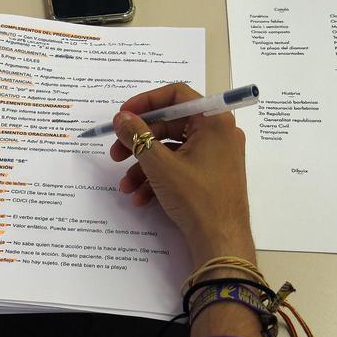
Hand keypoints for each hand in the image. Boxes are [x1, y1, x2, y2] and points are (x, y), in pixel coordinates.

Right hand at [110, 84, 254, 265]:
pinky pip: (179, 166)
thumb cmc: (196, 197)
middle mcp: (218, 133)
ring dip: (143, 165)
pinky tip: (140, 197)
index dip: (145, 102)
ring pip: (170, 149)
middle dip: (139, 141)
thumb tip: (121, 118)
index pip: (176, 94)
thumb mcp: (159, 165)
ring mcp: (216, 155)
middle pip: (170, 124)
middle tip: (115, 153)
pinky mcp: (211, 174)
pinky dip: (158, 178)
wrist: (221, 241)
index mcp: (213, 121)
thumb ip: (137, 136)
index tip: (122, 116)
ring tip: (125, 185)